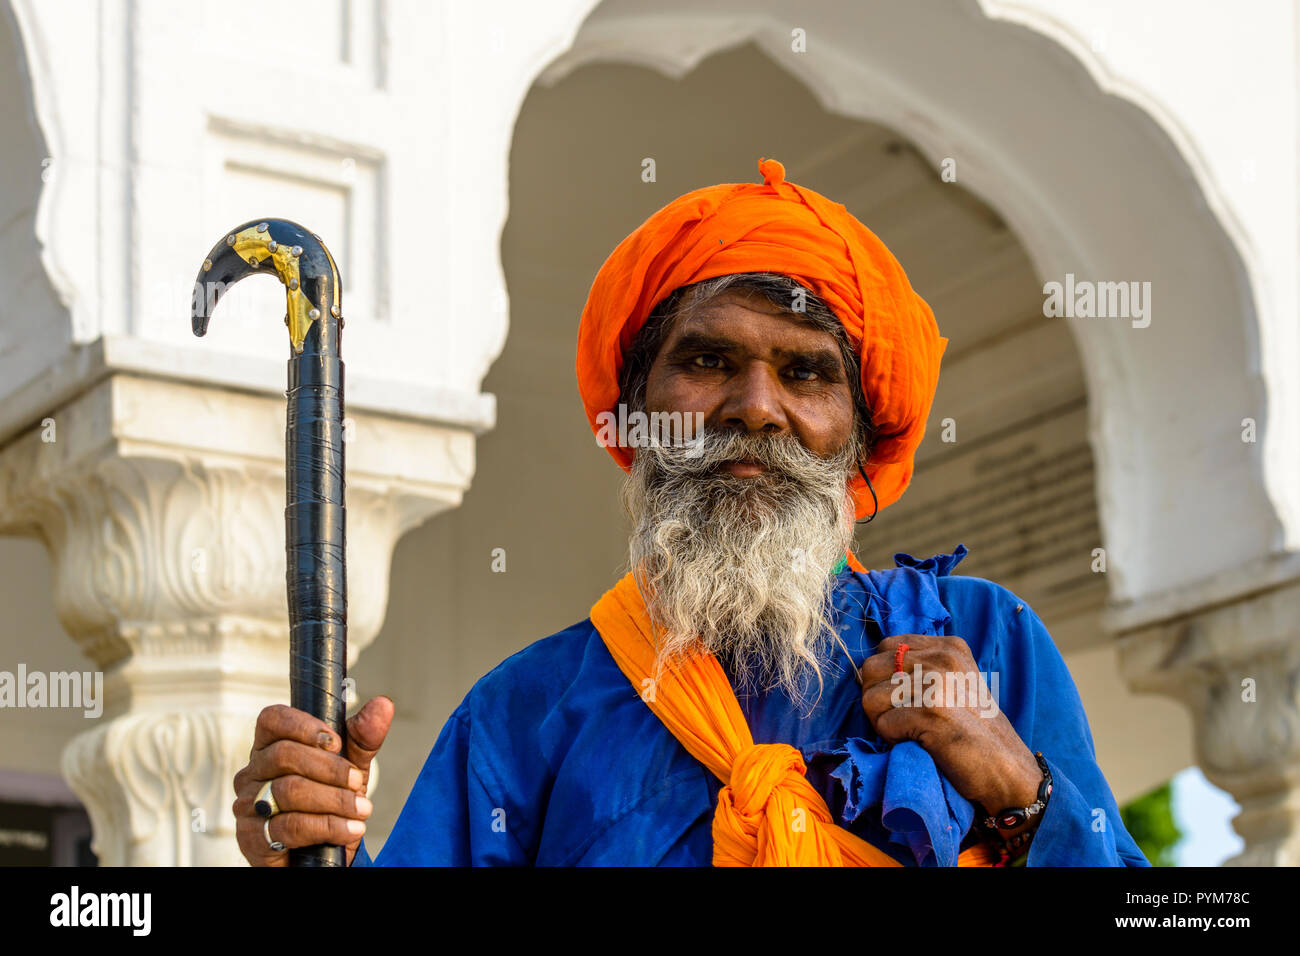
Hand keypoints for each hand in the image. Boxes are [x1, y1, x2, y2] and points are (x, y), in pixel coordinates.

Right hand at [233, 695, 394, 866]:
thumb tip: (383, 705)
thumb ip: (364, 737)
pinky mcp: (251, 838)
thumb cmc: (330, 803)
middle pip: (284, 755)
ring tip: (361, 810)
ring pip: (288, 791)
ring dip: (334, 800)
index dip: (303, 726)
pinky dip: (327, 826)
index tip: (336, 742)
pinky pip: (289, 826)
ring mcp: (247, 805)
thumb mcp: (352, 767)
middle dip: (330, 769)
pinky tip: (349, 830)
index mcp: (271, 746)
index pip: (272, 719)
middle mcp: (252, 772)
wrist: (323, 854)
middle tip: (357, 782)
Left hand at [859, 635, 1039, 815]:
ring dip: (883, 721)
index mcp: (948, 646)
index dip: (885, 676)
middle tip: (906, 719)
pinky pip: (882, 723)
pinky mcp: (930, 711)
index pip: (885, 646)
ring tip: (914, 731)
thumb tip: (868, 669)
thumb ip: (920, 666)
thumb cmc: (973, 730)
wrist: (1005, 768)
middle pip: (871, 668)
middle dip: (878, 699)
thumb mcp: (954, 681)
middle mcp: (942, 658)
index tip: (907, 698)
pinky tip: (920, 742)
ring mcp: (936, 683)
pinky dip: (893, 739)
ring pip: (870, 697)